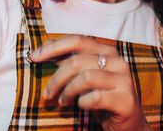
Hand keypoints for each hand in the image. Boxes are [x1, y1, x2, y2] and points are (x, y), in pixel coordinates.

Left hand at [30, 35, 149, 130]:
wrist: (128, 124)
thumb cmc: (102, 98)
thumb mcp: (84, 77)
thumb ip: (69, 61)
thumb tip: (45, 47)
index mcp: (108, 51)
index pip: (78, 40)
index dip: (54, 47)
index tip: (34, 57)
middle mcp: (118, 61)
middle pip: (78, 61)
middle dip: (56, 78)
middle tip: (47, 94)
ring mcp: (124, 80)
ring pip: (85, 78)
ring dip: (68, 92)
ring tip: (63, 102)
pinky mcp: (126, 99)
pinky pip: (95, 98)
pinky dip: (82, 103)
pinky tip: (82, 106)